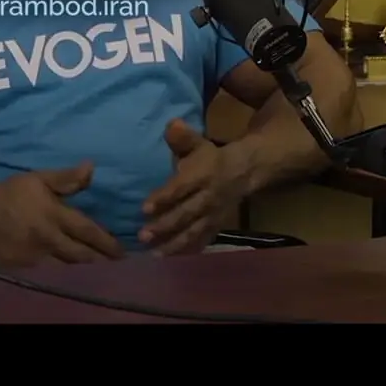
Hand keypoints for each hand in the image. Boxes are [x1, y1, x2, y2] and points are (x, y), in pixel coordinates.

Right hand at [0, 163, 123, 268]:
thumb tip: (91, 167)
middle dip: (98, 259)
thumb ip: (66, 178)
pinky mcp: (23, 268)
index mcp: (54, 215)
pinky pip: (46, 270)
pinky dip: (57, 268)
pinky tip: (65, 267)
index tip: (122, 251)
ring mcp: (35, 257)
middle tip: (113, 261)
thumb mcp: (39, 179)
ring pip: (65, 265)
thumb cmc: (11, 193)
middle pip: (81, 254)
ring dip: (80, 265)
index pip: (87, 231)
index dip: (107, 242)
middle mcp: (48, 239)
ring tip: (93, 265)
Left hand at [140, 120, 245, 254]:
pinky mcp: (216, 227)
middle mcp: (208, 197)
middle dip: (164, 226)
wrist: (244, 172)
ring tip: (154, 255)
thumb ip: (183, 137)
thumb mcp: (198, 143)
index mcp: (202, 175)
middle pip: (186, 214)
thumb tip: (171, 125)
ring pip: (194, 232)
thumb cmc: (211, 158)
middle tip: (142, 236)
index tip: (143, 209)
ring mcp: (213, 215)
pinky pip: (203, 241)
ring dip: (174, 244)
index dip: (163, 198)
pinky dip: (189, 251)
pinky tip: (172, 260)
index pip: (181, 188)